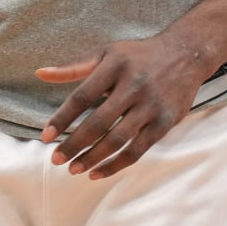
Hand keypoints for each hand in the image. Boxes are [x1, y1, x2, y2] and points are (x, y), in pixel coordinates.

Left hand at [36, 36, 210, 179]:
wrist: (186, 53)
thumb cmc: (137, 56)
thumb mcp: (105, 53)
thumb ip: (73, 67)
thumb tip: (40, 73)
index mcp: (114, 67)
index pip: (82, 97)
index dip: (62, 118)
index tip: (45, 136)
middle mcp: (133, 86)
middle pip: (98, 122)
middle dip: (74, 144)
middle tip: (56, 160)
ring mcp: (150, 106)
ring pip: (117, 139)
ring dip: (93, 158)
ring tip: (74, 169)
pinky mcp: (164, 122)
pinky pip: (137, 150)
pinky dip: (116, 164)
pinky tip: (97, 172)